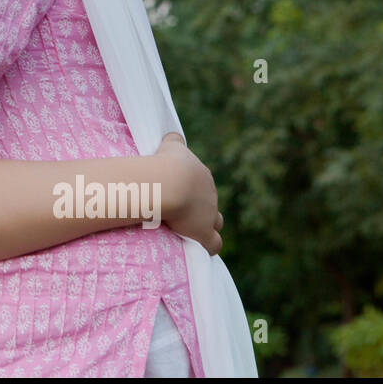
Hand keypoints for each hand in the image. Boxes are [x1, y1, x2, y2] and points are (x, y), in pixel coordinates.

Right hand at [153, 133, 223, 255]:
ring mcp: (209, 215)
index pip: (202, 184)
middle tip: (178, 210)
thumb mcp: (170, 146)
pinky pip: (214, 244)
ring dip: (206, 226)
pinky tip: (198, 247)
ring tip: (190, 230)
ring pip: (215, 222)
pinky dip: (208, 246)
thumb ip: (173, 140)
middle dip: (198, 208)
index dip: (191, 190)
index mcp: (202, 175)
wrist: (169, 183)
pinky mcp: (204, 232)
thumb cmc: (167, 163)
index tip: (177, 192)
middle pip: (209, 203)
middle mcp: (210, 195)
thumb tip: (173, 136)